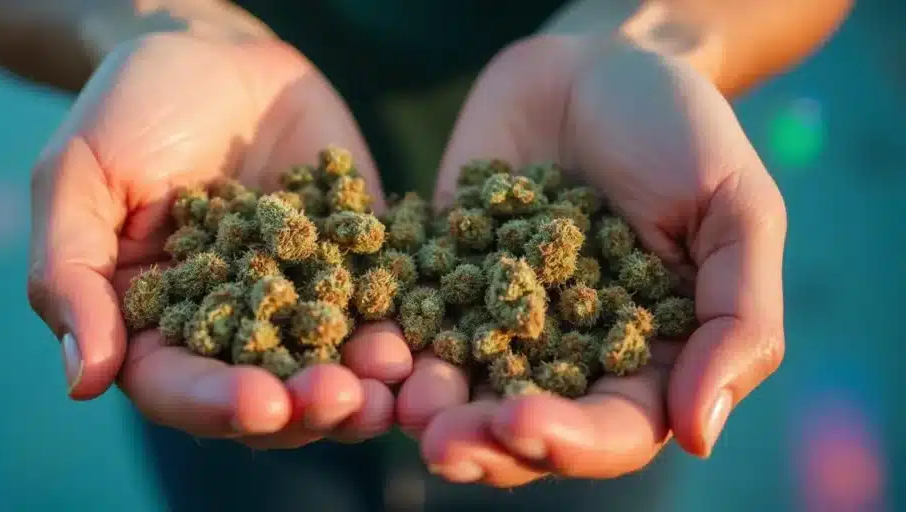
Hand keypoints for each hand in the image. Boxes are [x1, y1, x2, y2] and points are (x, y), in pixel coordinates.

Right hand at [26, 33, 411, 447]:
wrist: (210, 53)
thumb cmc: (128, 110)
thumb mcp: (77, 177)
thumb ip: (71, 275)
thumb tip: (82, 383)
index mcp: (152, 326)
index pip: (178, 386)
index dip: (216, 403)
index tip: (259, 404)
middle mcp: (228, 329)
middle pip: (265, 393)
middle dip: (305, 406)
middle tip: (342, 402)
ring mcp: (297, 301)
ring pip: (329, 366)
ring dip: (363, 388)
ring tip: (391, 388)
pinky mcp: (352, 265)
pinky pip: (379, 307)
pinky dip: (403, 330)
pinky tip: (424, 341)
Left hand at [397, 36, 786, 485]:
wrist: (599, 65)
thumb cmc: (684, 133)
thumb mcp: (736, 211)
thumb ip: (736, 320)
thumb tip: (700, 436)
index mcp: (645, 361)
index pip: (613, 430)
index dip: (572, 441)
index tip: (524, 424)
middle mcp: (568, 357)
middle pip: (526, 427)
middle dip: (483, 441)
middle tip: (440, 442)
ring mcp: (498, 320)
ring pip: (462, 388)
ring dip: (428, 407)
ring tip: (400, 404)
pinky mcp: (443, 279)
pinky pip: (413, 320)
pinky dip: (390, 340)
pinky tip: (365, 347)